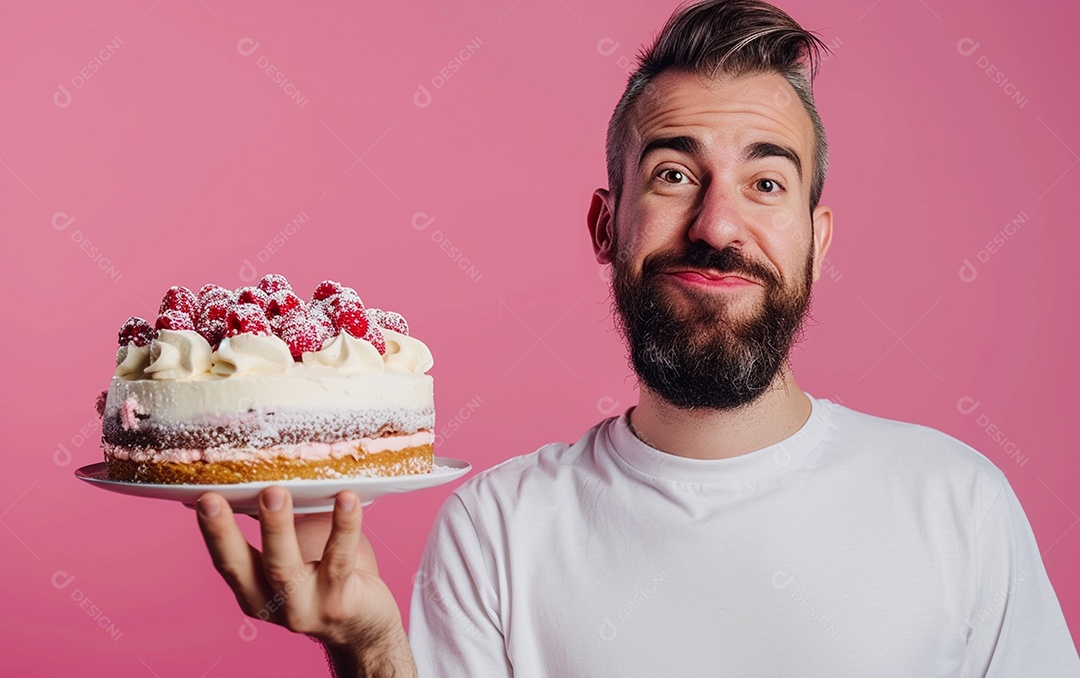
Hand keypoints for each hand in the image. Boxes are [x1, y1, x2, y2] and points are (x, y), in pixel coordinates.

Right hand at [196, 487, 415, 675]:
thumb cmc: (325, 578)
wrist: (364, 627)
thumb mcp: (292, 554)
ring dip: (277, 527)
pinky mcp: (340, 602)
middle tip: (213, 499)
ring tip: (276, 492)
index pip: (224, 560)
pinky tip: (346, 499)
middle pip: (241, 567)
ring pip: (285, 567)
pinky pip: (340, 559)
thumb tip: (254, 478)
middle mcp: (271, 603)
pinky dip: (344, 526)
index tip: (200, 497)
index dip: (211, 531)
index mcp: (253, 590)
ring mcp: (305, 606)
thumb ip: (275, 527)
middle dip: (223, 533)